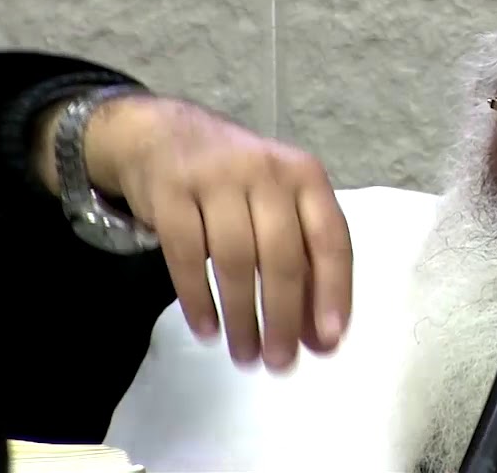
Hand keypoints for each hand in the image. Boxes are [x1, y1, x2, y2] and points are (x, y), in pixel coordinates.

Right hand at [82, 96, 351, 372]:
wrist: (163, 134)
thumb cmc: (236, 184)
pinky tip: (207, 330)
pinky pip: (185, 257)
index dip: (333, 292)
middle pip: (282, 257)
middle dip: (283, 317)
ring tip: (245, 355)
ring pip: (235, 260)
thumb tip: (320, 338)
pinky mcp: (170, 192)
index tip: (329, 340)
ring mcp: (216, 178)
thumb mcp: (279, 208)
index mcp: (306, 177)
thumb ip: (304, 265)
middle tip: (280, 362)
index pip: (331, 239)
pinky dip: (197, 299)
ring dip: (242, 317)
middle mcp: (266, 172)